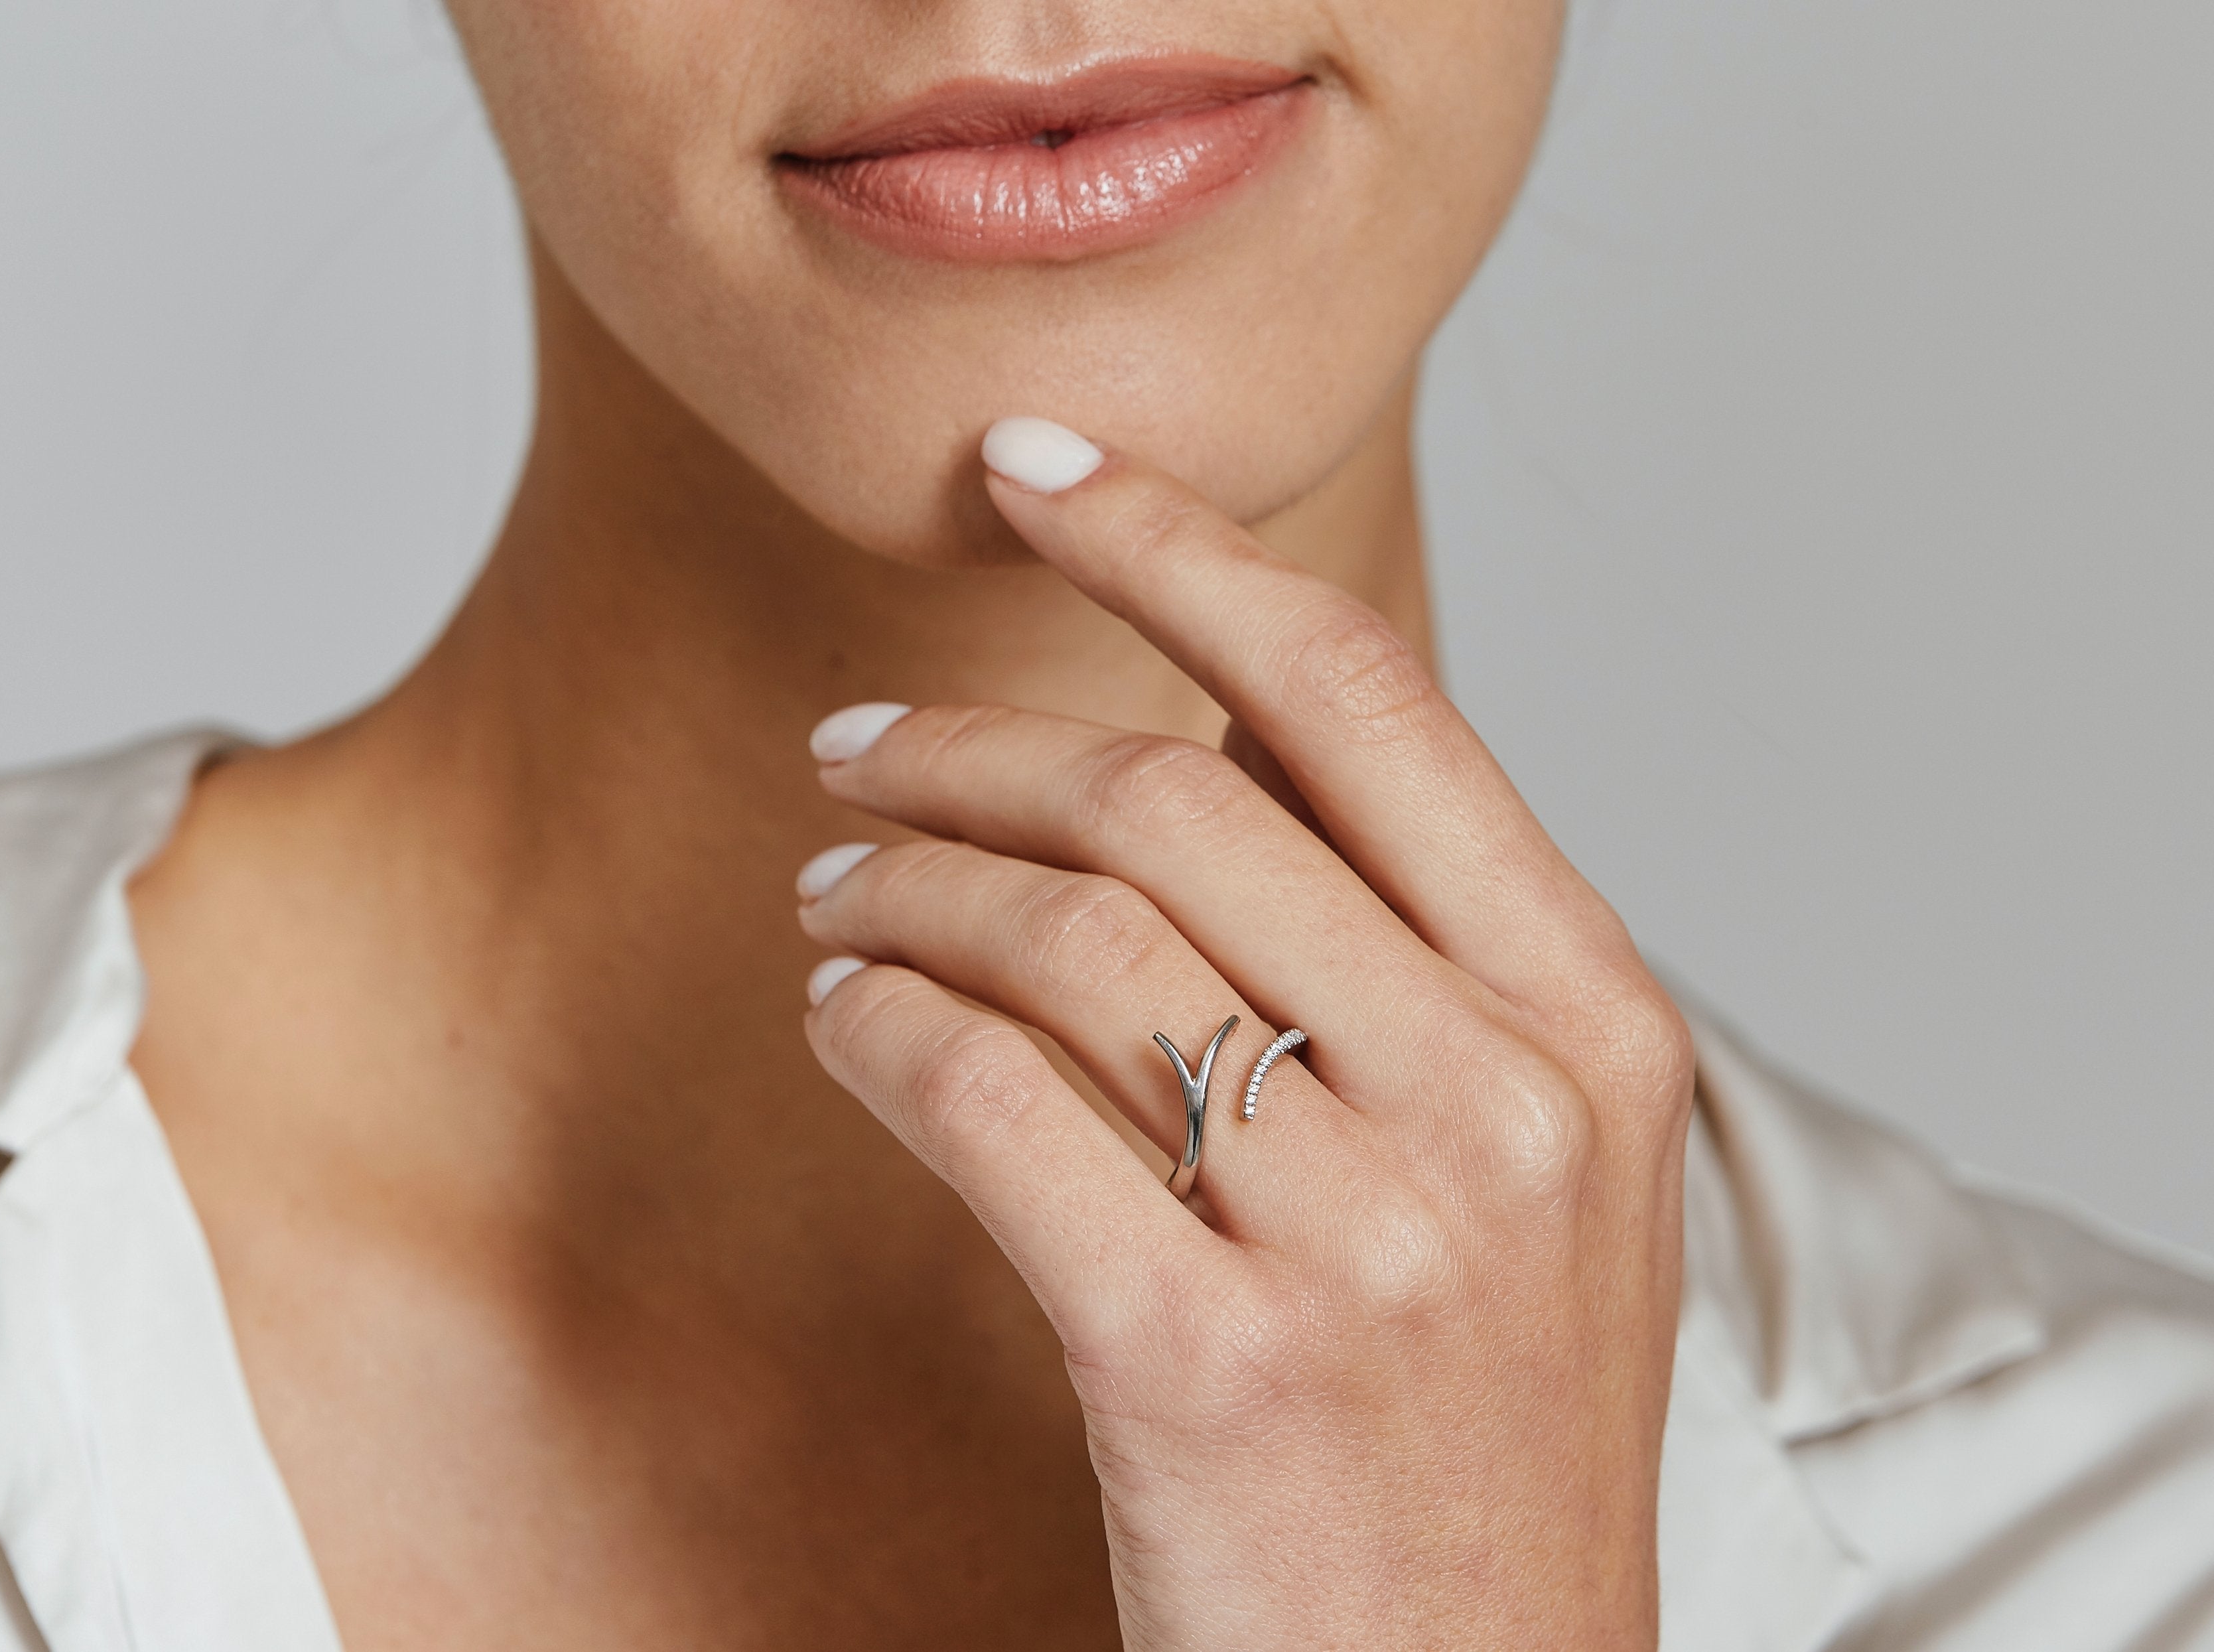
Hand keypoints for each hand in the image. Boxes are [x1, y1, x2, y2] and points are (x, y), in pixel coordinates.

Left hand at [796, 418, 1693, 1649]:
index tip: (1039, 467)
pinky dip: (879, 1025)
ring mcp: (1362, 1232)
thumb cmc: (1475, 1433)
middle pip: (1177, 797)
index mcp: (1592, 1022)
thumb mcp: (1529, 1173)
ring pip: (1062, 933)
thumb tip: (1207, 756)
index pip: (1362, 698)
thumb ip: (1411, 963)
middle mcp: (1496, 1099)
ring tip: (834, 889)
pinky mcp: (1204, 1355)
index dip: (1179, 545)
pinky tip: (845, 1021)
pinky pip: (984, 1096)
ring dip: (905, 882)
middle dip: (976, 739)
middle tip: (859, 746)